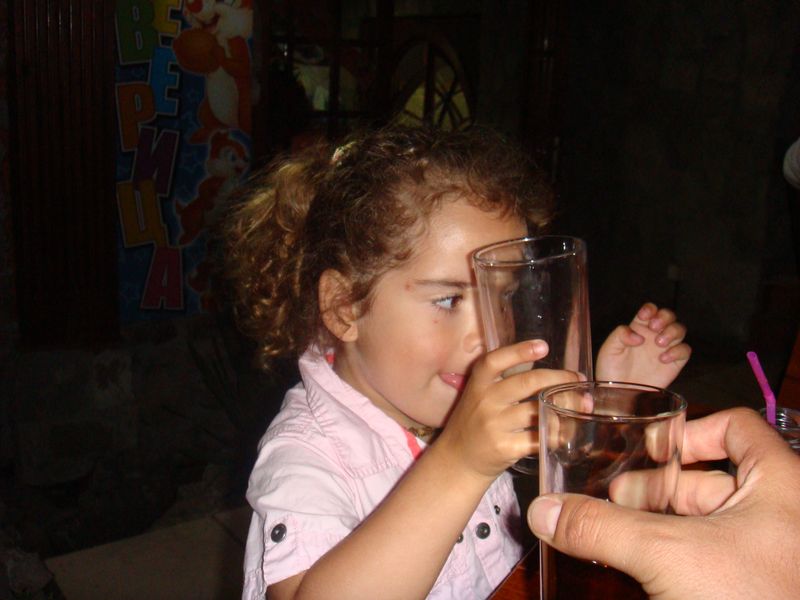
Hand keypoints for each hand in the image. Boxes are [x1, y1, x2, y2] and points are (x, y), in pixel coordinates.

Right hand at [436, 340, 578, 480]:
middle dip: (559, 378)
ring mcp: (494, 425)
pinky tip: (567, 432)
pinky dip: (557, 434)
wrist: (457, 460)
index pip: (495, 361)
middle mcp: (484, 401)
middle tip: (577, 379)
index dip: (519, 351)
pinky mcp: (505, 448)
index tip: (543, 347)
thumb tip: (547, 370)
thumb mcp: (478, 395)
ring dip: (565, 407)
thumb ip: (502, 380)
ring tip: (581, 406)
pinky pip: (538, 438)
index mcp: (478, 384)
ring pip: (538, 410)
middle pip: (526, 382)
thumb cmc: (474, 423)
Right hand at [527, 408, 799, 598]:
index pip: (736, 427)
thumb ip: (603, 528)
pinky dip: (673, 555)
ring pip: (706, 522)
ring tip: (618, 533)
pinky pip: (709, 557)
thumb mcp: (669, 554)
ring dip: (659, 523)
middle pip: (710, 478)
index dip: (688, 430)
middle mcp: (778, 515)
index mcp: (779, 485)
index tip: (649, 447)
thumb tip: (545, 510)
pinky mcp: (753, 586)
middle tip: (616, 499)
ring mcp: (768, 554)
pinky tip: (640, 566)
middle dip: (657, 486)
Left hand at [596, 302, 690, 387]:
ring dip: (672, 332)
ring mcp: (665, 348)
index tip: (644, 317)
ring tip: (658, 343)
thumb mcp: (609, 349)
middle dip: (664, 317)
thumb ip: (620, 335)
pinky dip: (678, 351)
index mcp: (638, 328)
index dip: (650, 309)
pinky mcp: (674, 363)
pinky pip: (685, 350)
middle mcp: (653, 336)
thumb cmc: (611, 370)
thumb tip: (639, 336)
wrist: (619, 393)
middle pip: (668, 316)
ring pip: (679, 330)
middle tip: (654, 327)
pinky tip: (663, 359)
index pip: (650, 311)